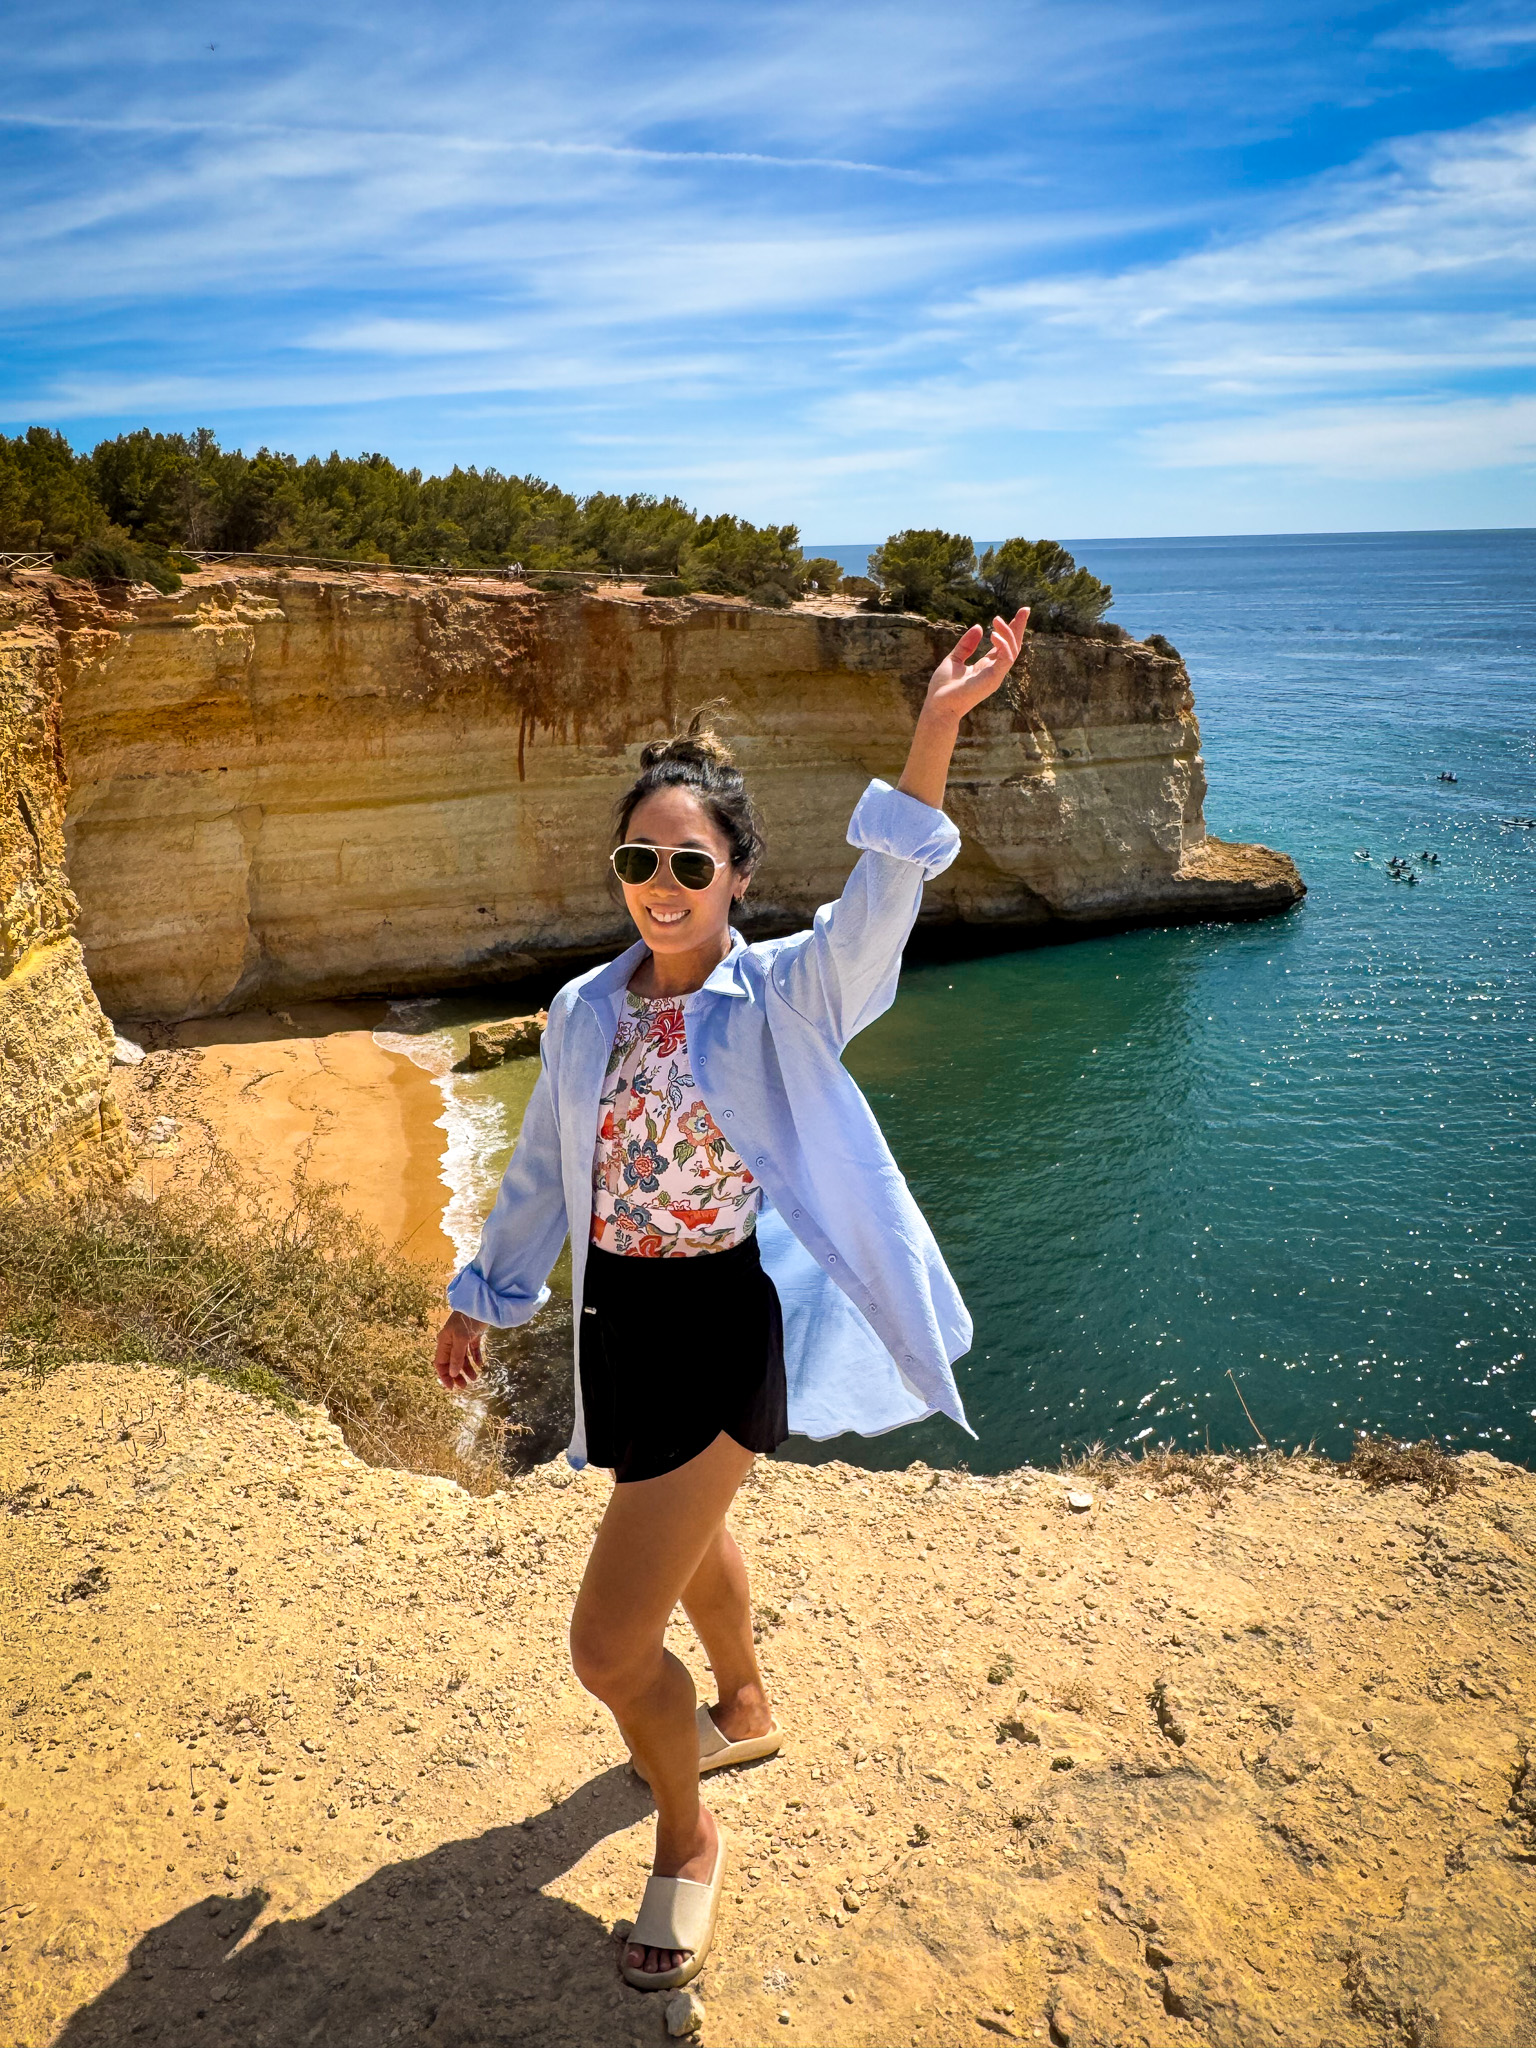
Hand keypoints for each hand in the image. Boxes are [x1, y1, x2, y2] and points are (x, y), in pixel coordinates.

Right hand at [434, 1311, 486, 1390]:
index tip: (451, 1387)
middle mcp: (451, 1341)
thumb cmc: (466, 1320)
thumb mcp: (461, 1339)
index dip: (444, 1376)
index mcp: (444, 1342)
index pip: (440, 1363)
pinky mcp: (473, 1335)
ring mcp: (462, 1338)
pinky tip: (480, 1365)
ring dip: (467, 1369)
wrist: (480, 1304)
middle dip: (457, 1375)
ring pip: (462, 1358)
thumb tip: (453, 1374)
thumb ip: (456, 1357)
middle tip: (464, 1386)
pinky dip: (476, 1358)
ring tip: (475, 1378)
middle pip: (452, 1362)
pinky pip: (473, 1350)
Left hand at [923, 608, 1029, 724]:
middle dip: (1019, 627)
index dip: (1011, 629)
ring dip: (1009, 633)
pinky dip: (1003, 645)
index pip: (1004, 645)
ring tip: (997, 619)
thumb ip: (966, 645)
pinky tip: (994, 635)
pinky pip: (1006, 659)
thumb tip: (979, 627)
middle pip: (1014, 646)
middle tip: (1025, 609)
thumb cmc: (944, 688)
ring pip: (1013, 650)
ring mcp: (996, 675)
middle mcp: (994, 670)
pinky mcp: (993, 679)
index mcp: (986, 666)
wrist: (938, 706)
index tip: (1019, 614)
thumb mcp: (954, 659)